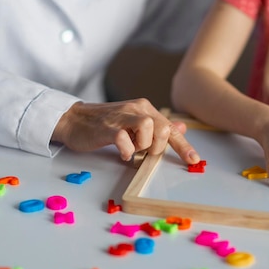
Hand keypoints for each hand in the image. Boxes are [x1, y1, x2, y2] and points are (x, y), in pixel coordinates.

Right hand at [52, 99, 199, 163]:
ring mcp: (122, 117)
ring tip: (131, 149)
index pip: (171, 128)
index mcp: (145, 108)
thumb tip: (181, 128)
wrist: (74, 120)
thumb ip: (157, 126)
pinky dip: (126, 151)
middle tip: (143, 151)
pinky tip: (122, 153)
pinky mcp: (107, 128)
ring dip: (143, 146)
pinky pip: (125, 140)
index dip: (184, 146)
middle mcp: (136, 109)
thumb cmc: (105, 124)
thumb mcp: (134, 123)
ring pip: (149, 129)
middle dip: (158, 147)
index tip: (194, 160)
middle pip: (164, 128)